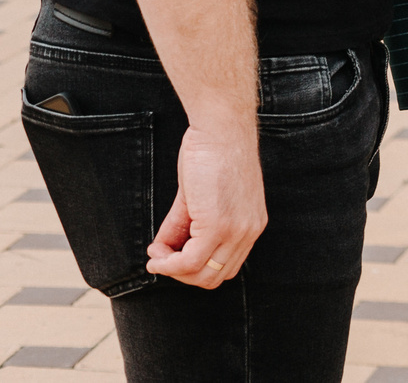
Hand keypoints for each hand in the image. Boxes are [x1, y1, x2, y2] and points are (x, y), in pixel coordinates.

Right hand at [146, 116, 264, 286]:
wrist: (221, 129)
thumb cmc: (211, 154)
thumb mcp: (198, 198)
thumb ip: (184, 226)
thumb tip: (161, 252)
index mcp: (251, 225)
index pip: (225, 268)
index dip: (195, 269)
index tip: (172, 256)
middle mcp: (248, 232)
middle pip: (213, 277)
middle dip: (182, 274)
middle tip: (161, 257)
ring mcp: (235, 230)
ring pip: (201, 275)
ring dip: (172, 270)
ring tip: (157, 253)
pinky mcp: (218, 225)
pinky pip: (188, 262)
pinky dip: (167, 263)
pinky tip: (156, 252)